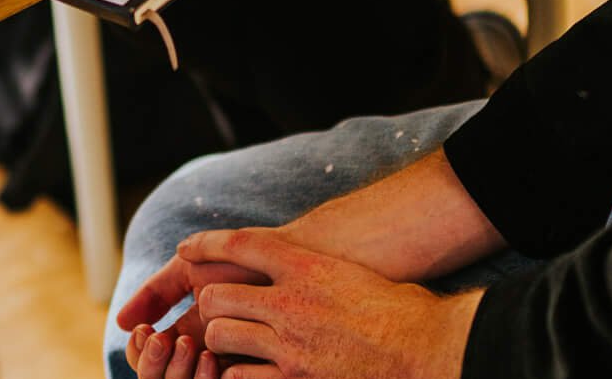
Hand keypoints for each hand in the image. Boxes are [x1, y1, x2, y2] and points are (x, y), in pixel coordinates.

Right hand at [118, 248, 270, 374]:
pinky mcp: (248, 377)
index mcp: (183, 337)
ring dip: (175, 372)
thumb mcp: (192, 270)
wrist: (285, 263)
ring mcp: (224, 370)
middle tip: (159, 340)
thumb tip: (119, 322)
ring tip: (186, 344)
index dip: (137, 349)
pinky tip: (209, 357)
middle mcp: (201, 359)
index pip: (145, 358)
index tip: (141, 330)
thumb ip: (157, 292)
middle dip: (151, 364)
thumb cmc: (241, 263)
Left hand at [177, 228, 480, 378]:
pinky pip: (242, 376)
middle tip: (215, 312)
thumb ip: (309, 270)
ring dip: (220, 339)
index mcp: (304, 264)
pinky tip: (245, 372)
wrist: (426, 349)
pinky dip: (238, 374)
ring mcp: (290, 344)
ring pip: (221, 335)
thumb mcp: (347, 272)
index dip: (206, 244)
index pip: (239, 245)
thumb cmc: (397, 309)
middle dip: (211, 304)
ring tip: (227, 344)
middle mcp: (289, 300)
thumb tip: (285, 270)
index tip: (185, 249)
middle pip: (218, 293)